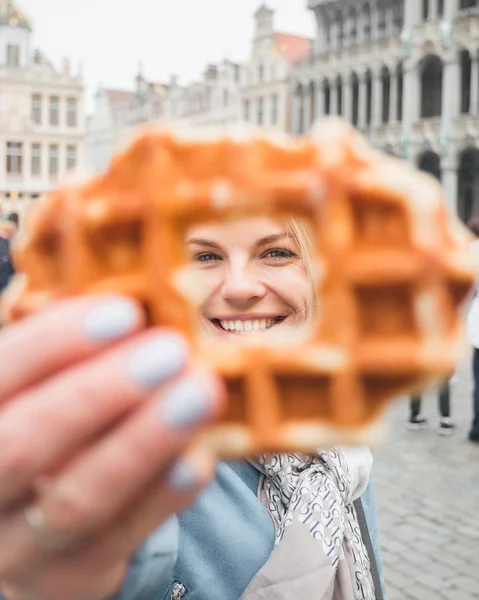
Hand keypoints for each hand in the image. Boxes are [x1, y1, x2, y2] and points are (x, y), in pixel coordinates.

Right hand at [0, 296, 223, 599]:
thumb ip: (68, 361)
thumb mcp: (39, 396)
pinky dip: (161, 498)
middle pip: (22, 443)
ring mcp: (15, 546)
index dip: (52, 343)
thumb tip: (143, 304)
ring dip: (143, 442)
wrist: (22, 534)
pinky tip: (197, 459)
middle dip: (98, 393)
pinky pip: (116, 540)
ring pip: (76, 499)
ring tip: (199, 392)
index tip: (123, 312)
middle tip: (168, 351)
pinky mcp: (66, 579)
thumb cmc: (41, 437)